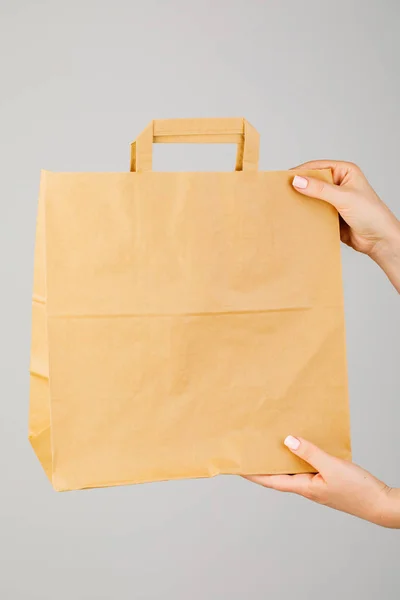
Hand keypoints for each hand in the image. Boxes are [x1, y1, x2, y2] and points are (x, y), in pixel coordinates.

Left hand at [244, 436, 399, 527]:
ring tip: (271, 442)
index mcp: (304, 487)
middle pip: (279, 475)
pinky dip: (301, 455)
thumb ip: (310, 453)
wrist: (381, 504)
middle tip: (251, 449)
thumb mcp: (332, 467)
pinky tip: (302, 444)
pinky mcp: (327, 480)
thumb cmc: (358, 490)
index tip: (237, 466)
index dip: (252, 473)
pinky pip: (308, 466)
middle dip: (264, 463)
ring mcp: (317, 484)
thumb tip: (287, 440)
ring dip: (282, 457)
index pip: (270, 480)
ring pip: (294, 469)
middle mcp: (307, 487)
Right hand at [291, 160, 399, 291]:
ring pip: (312, 197)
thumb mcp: (344, 198)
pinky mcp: (330, 215)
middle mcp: (339, 184)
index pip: (317, 167)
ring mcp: (334, 200)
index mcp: (345, 171)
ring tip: (287, 205)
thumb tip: (298, 181)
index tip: (285, 179)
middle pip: (313, 182)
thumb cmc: (371, 214)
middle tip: (283, 193)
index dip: (301, 172)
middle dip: (299, 187)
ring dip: (302, 202)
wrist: (379, 240)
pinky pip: (314, 212)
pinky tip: (297, 217)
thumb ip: (320, 190)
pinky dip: (306, 214)